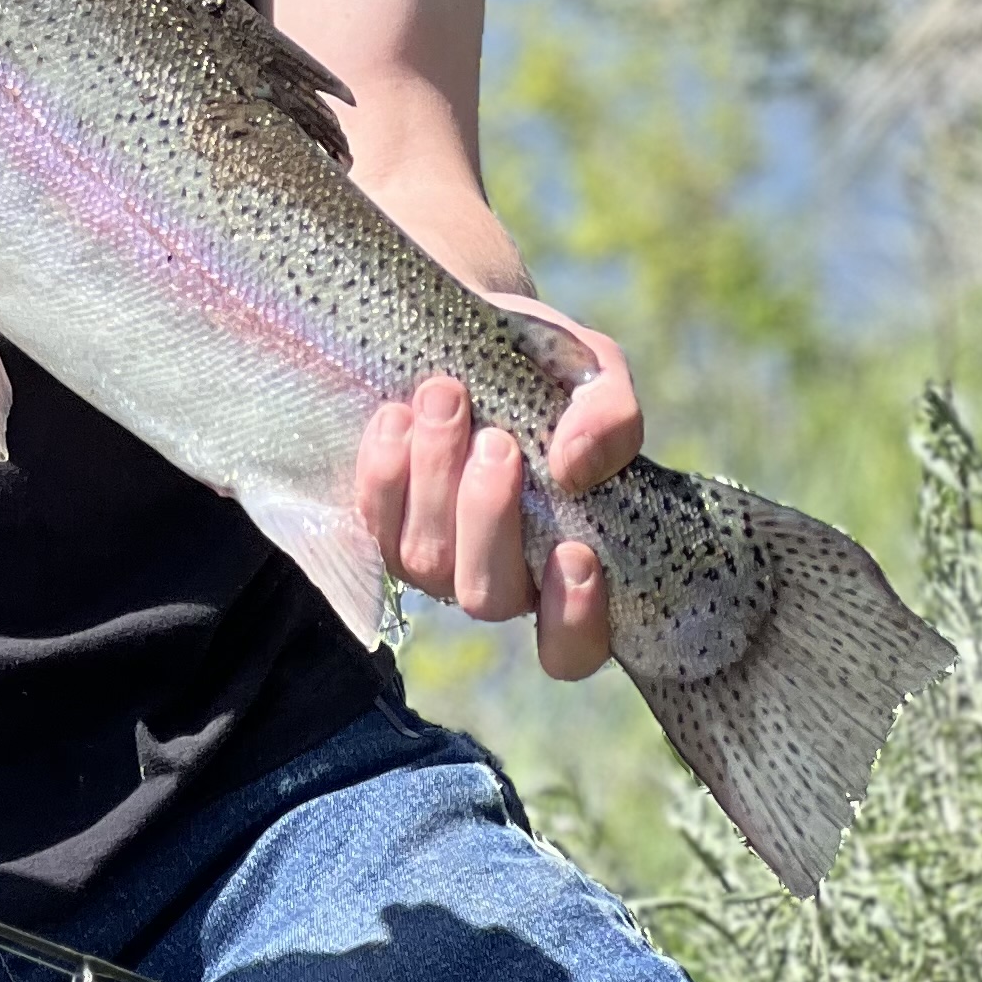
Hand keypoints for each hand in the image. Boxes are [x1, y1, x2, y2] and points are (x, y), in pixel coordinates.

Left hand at [353, 304, 642, 683]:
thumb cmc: (546, 371)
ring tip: (444, 399)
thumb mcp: (594, 376)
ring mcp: (434, 557)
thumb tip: (574, 468)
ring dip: (433, 479)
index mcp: (566, 562)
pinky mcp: (380, 525)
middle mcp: (497, 576)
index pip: (573, 646)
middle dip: (489, 517)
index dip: (575, 621)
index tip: (577, 553)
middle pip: (488, 595)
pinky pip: (372, 524)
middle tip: (497, 441)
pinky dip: (382, 472)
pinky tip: (397, 417)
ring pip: (426, 560)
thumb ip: (610, 417)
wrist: (468, 335)